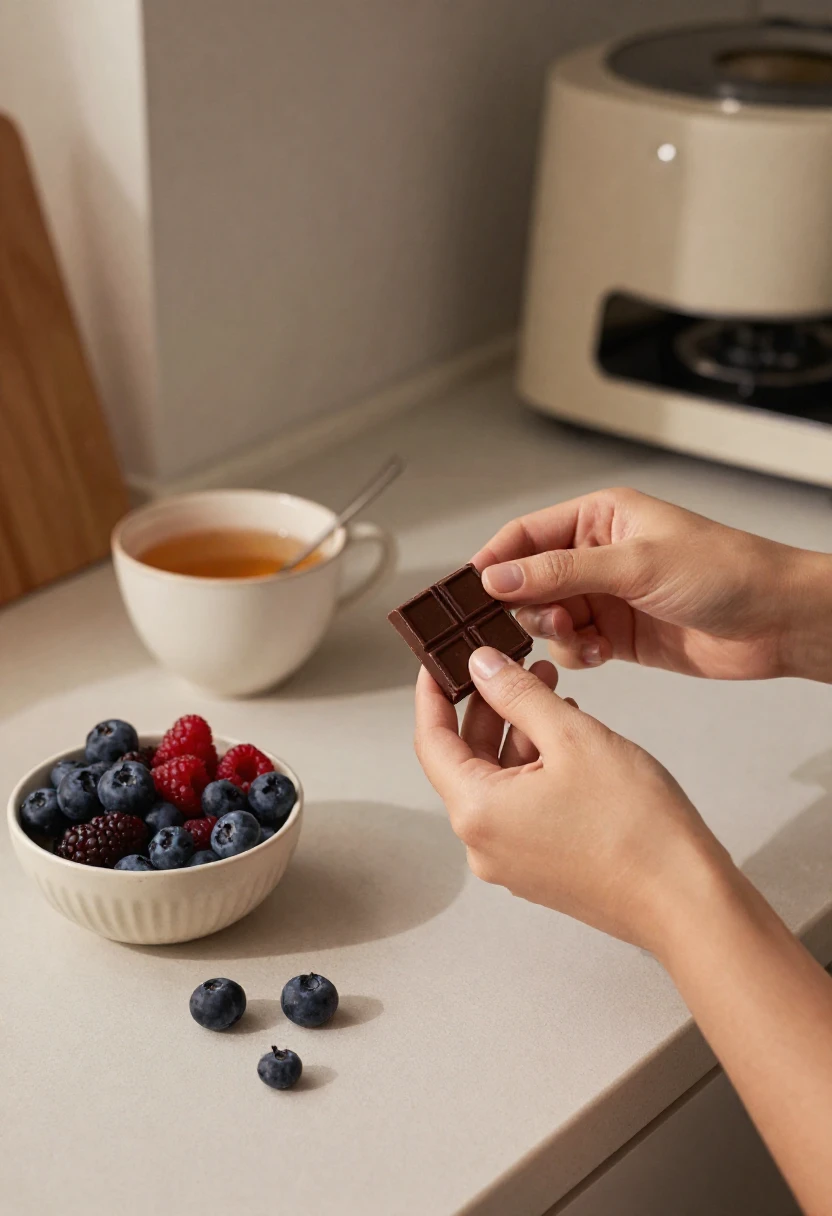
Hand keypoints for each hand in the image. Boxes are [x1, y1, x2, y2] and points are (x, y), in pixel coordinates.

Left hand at [414, 648, 729, 950]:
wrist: (687, 902)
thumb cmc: (637, 828)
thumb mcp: (573, 737)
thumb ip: (520, 695)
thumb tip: (482, 667)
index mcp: (477, 811)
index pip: (432, 739)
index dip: (433, 693)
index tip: (440, 661)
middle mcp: (484, 843)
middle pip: (466, 759)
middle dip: (491, 706)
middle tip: (514, 665)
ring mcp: (513, 860)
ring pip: (499, 780)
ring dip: (520, 733)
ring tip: (552, 692)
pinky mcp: (542, 867)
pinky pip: (523, 805)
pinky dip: (536, 767)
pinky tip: (567, 737)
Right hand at [473, 488, 831, 681]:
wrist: (776, 622)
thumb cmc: (727, 571)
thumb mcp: (634, 564)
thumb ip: (560, 572)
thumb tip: (499, 575)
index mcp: (599, 517)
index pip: (525, 534)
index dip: (494, 561)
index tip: (471, 592)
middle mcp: (597, 555)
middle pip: (529, 580)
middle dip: (527, 606)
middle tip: (540, 622)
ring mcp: (607, 596)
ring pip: (547, 618)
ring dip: (553, 633)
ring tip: (580, 637)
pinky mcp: (617, 635)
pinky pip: (572, 645)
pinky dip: (575, 654)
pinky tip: (598, 654)